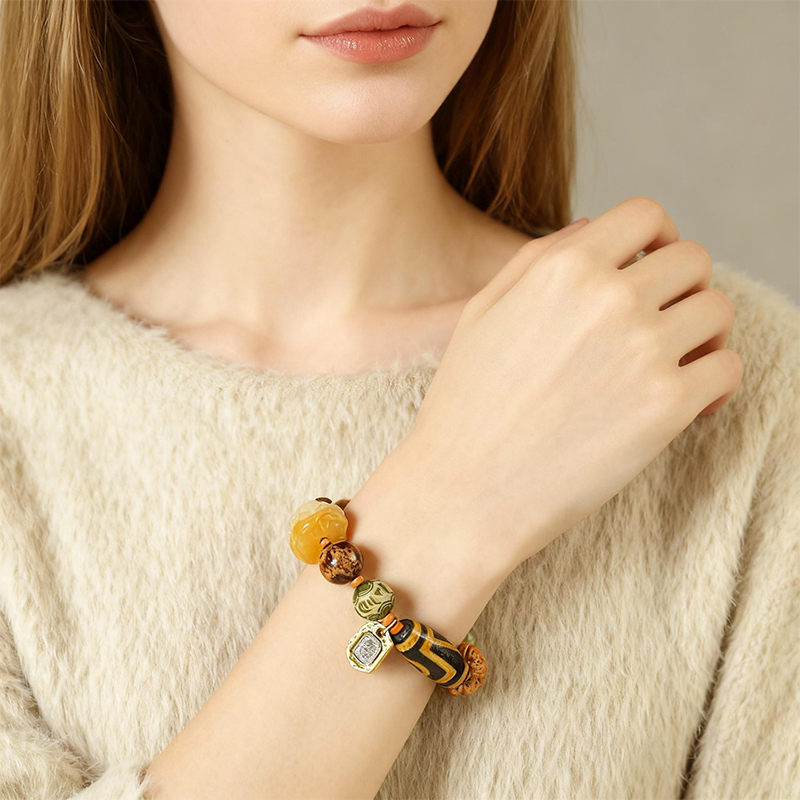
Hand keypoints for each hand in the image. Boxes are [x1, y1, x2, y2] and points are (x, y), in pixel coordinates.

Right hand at [386, 196, 742, 576]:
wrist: (465, 491)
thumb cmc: (465, 406)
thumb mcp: (481, 314)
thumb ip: (536, 259)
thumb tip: (591, 226)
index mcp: (563, 268)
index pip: (647, 214)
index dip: (658, 236)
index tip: (652, 265)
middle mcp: (609, 298)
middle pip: (694, 260)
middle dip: (683, 286)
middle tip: (663, 321)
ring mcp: (643, 352)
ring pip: (718, 310)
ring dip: (703, 333)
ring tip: (675, 363)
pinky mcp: (667, 408)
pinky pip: (727, 369)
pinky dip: (715, 382)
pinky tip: (685, 404)